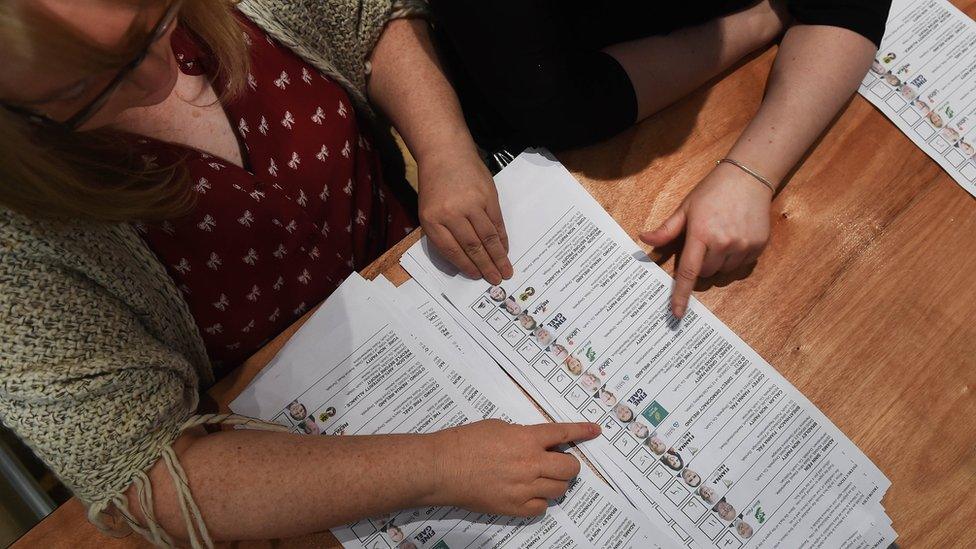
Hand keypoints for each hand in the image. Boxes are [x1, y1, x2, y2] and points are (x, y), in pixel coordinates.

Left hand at [418, 152, 512, 284]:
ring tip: (504, 271)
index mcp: (432, 219)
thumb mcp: (428, 210)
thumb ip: (442, 233)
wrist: (446, 154)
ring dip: (498, 256)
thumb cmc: (435, 185)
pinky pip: (497, 222)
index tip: (476, 276)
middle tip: (495, 280)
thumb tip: (463, 258)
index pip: (451, 250)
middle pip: (471, 246)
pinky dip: (502, 238)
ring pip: (487, 237)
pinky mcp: (487, 196)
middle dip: (485, 266)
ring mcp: (471, 204)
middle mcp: (451, 213)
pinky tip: (505, 249)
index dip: (466, 265)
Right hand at [429, 419, 599, 515]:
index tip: (595, 431)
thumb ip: (522, 435)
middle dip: (569, 464)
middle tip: (559, 462)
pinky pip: (541, 508)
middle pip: (570, 467)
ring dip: (556, 483)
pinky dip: (539, 501)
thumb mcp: (498, 427)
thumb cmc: (464, 443)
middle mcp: (530, 463)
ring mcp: (524, 488)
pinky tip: (528, 494)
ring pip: (559, 489)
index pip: (563, 433)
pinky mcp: (514, 507)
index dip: (582, 432)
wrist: (442, 468)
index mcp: (526, 438)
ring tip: (541, 479)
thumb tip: (536, 443)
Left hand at [640, 162, 772, 317]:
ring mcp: (743, 246)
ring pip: (723, 272)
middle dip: (700, 264)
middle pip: (706, 274)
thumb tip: (643, 239)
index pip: (688, 272)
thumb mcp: (686, 208)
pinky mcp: (758, 246)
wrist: (748, 177)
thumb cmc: (712, 192)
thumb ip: (666, 230)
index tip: (677, 313)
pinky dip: (734, 259)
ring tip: (720, 237)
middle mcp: (724, 243)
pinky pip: (741, 266)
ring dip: (718, 263)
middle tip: (703, 242)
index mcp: (701, 234)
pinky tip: (734, 237)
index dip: (681, 295)